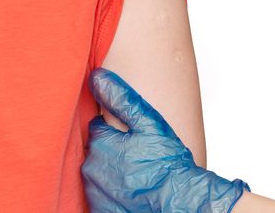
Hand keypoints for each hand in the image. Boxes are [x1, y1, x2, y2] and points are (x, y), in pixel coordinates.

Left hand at [81, 67, 248, 211]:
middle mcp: (91, 169)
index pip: (97, 127)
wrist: (182, 206)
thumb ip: (121, 99)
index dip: (115, 129)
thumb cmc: (169, 163)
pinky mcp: (100, 210)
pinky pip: (100, 194)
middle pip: (96, 149)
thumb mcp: (149, 124)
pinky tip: (130, 190)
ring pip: (97, 172)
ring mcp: (95, 193)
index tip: (133, 137)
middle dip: (112, 149)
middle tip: (137, 155)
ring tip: (136, 173)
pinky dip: (111, 191)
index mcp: (100, 143)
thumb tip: (96, 76)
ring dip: (110, 170)